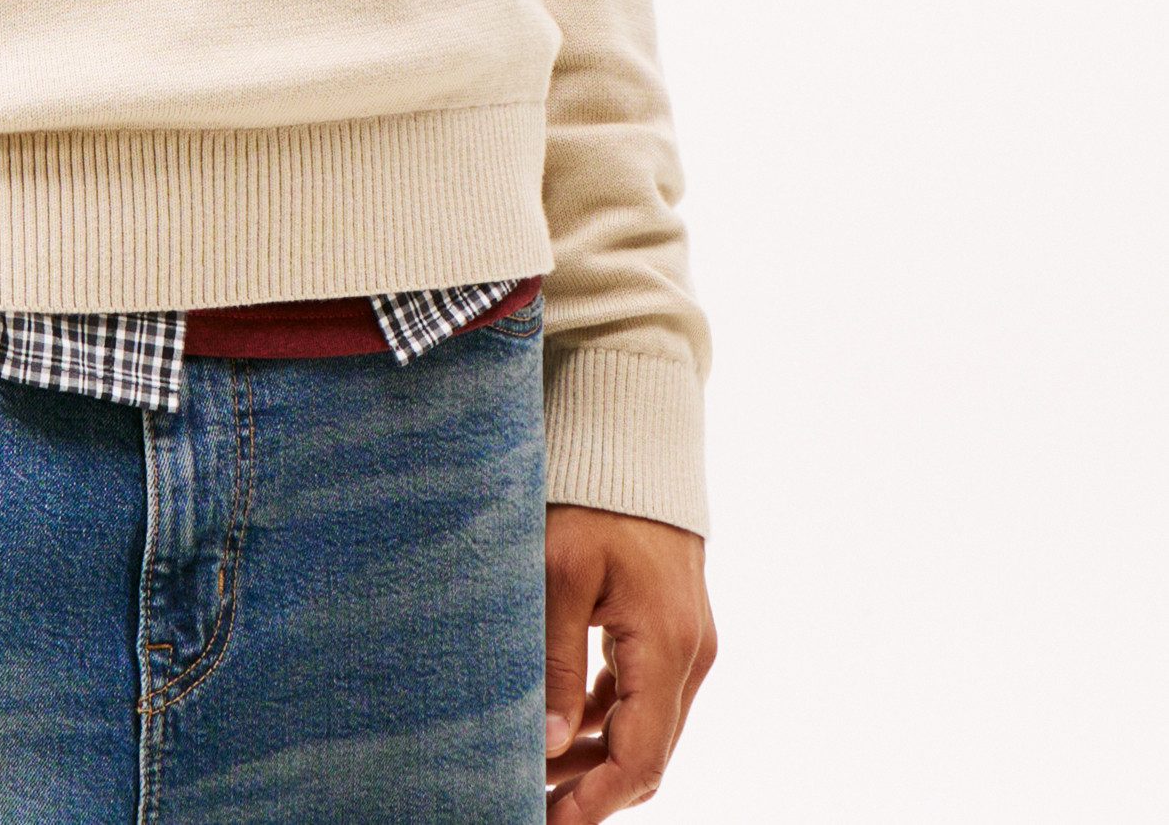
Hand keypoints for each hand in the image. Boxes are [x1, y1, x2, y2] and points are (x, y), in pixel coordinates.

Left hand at [543, 502, 715, 815]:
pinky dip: (610, 719)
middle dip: (594, 790)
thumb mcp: (559, 574)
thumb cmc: (592, 496)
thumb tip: (551, 745)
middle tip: (534, 804)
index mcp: (667, 646)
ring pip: (648, 727)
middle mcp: (691, 653)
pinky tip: (564, 723)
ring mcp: (689, 641)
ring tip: (538, 770)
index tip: (549, 822)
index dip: (596, 804)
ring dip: (599, 757)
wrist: (635, 439)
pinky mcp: (674, 627)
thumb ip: (556, 662)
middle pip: (649, 754)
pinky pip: (646, 694)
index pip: (640, 759)